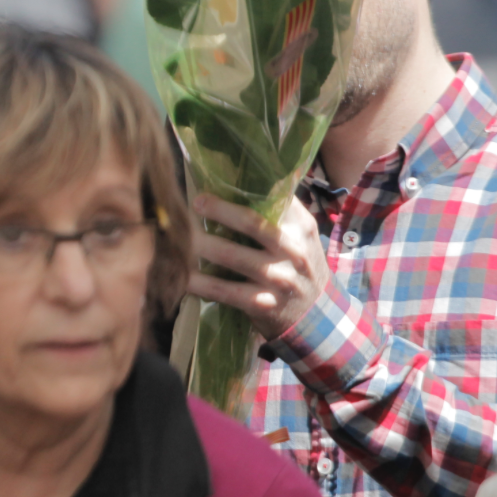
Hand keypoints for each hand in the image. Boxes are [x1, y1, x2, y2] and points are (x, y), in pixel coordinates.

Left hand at [186, 194, 331, 340]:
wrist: (317, 316)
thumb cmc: (299, 267)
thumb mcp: (301, 237)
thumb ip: (280, 213)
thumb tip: (243, 180)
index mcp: (301, 227)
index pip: (277, 200)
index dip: (246, 188)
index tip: (220, 181)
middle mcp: (292, 251)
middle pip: (251, 223)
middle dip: (220, 211)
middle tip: (195, 203)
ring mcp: (278, 278)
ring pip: (232, 256)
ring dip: (201, 245)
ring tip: (178, 236)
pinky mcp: (262, 303)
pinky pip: (224, 290)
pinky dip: (200, 283)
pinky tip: (182, 276)